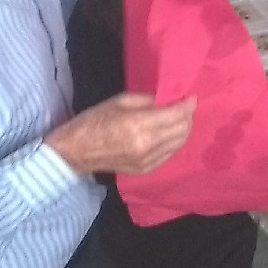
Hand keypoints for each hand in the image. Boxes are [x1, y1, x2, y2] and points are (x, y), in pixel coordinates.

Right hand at [44, 90, 196, 176]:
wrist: (76, 152)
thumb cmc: (94, 121)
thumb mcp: (120, 101)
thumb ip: (147, 101)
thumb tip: (168, 101)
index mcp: (139, 125)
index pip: (176, 115)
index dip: (187, 105)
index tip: (191, 97)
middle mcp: (148, 145)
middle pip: (182, 131)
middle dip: (187, 117)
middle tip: (184, 107)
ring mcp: (148, 161)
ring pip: (179, 144)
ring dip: (183, 130)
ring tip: (179, 119)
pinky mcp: (146, 170)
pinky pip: (169, 155)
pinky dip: (173, 143)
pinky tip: (168, 134)